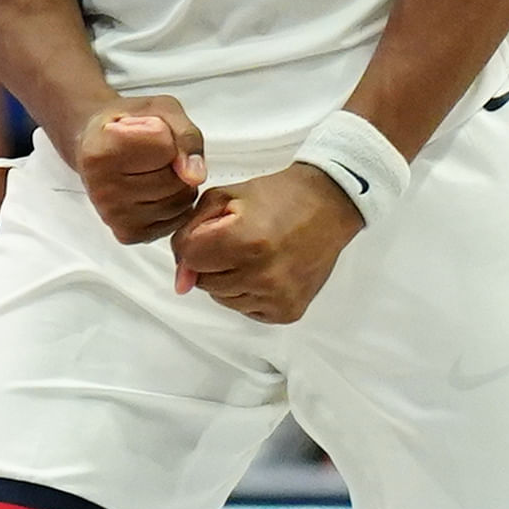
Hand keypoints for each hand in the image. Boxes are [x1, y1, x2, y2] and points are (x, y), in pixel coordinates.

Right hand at [71, 95, 206, 242]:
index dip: (165, 133)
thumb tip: (195, 176)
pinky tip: (152, 188)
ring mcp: (113, 216)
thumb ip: (184, 136)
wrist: (97, 143)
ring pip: (180, 201)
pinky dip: (175, 203)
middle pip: (175, 179)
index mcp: (100, 151)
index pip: (164, 146)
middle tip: (148, 152)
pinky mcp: (128, 234)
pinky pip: (176, 219)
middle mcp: (102, 189)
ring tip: (150, 168)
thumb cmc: (128, 124)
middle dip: (174, 162)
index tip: (142, 128)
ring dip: (178, 182)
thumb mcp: (161, 110)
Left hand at [168, 166, 362, 323]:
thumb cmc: (276, 196)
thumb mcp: (225, 197)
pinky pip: (247, 310)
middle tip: (237, 240)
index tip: (211, 231)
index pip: (189, 257)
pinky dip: (249, 292)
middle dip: (212, 261)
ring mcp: (276, 297)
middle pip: (204, 281)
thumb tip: (181, 282)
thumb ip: (191, 231)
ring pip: (223, 298)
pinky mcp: (287, 311)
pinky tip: (267, 270)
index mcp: (244, 241)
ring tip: (254, 254)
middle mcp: (261, 275)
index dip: (193, 242)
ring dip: (229, 279)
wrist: (327, 205)